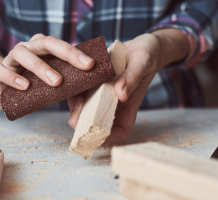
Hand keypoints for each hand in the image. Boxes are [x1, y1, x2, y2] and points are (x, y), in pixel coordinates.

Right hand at [0, 34, 94, 108]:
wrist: (3, 93)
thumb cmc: (32, 88)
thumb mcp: (51, 89)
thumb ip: (67, 95)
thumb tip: (82, 108)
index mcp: (42, 49)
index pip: (59, 44)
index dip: (75, 53)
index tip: (90, 65)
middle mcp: (28, 49)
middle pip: (45, 42)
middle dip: (65, 53)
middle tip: (80, 67)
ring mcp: (11, 58)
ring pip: (21, 52)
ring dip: (40, 66)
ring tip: (55, 82)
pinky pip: (0, 69)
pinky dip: (12, 76)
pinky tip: (24, 86)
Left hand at [68, 28, 189, 143]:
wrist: (141, 43)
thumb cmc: (147, 54)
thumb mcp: (142, 61)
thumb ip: (132, 77)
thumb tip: (120, 94)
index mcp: (129, 104)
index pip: (121, 131)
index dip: (109, 137)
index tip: (96, 133)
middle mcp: (114, 102)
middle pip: (98, 122)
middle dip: (84, 124)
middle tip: (75, 116)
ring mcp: (103, 93)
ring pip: (86, 107)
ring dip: (76, 105)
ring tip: (72, 94)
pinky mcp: (95, 82)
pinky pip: (81, 90)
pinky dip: (74, 89)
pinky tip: (71, 80)